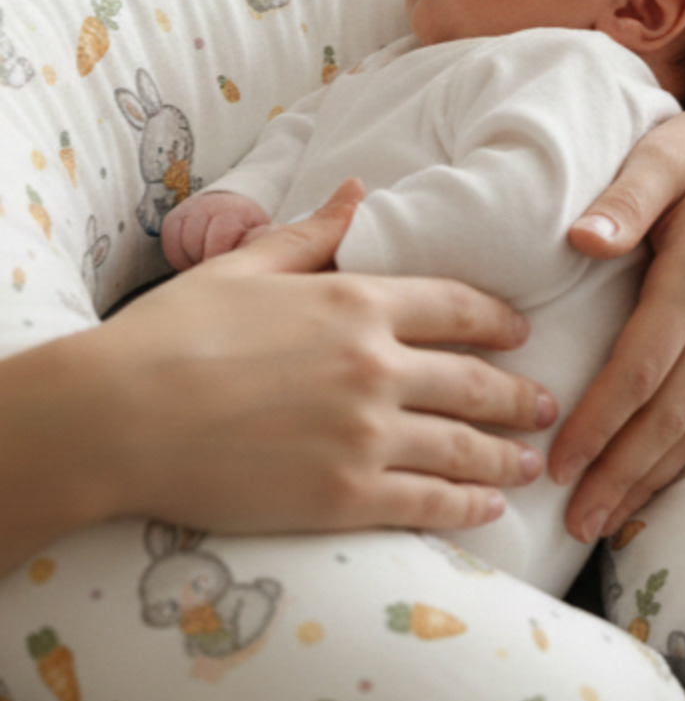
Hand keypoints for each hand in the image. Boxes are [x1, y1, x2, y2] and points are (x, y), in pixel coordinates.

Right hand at [53, 183, 557, 547]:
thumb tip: (359, 188)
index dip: (498, 321)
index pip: (457, 307)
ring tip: (532, 465)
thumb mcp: (248, 265)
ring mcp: (364, 434)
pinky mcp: (343, 497)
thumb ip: (315, 233)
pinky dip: (466, 509)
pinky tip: (487, 512)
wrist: (120, 415)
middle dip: (520, 395)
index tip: (522, 332)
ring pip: (462, 447)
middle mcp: (375, 366)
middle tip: (549, 405)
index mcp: (357, 302)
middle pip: (475, 380)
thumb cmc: (175, 331)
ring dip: (505, 457)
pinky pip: (426, 503)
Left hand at [550, 74, 684, 540]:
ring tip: (602, 522)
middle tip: (572, 522)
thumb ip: (624, 197)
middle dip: (621, 473)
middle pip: (671, 415)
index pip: (644, 366)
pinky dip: (684, 458)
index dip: (600, 420)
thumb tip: (580, 240)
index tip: (558, 461)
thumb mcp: (665, 154)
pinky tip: (649, 485)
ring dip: (651, 479)